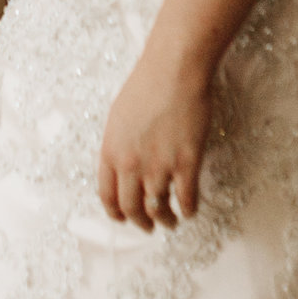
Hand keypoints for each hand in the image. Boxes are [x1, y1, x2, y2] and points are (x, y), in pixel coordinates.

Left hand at [97, 53, 211, 230]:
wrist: (173, 71)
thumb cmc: (145, 86)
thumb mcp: (118, 118)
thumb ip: (118, 146)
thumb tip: (122, 167)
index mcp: (111, 152)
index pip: (108, 196)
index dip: (116, 213)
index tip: (123, 218)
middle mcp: (131, 165)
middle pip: (132, 208)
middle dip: (141, 222)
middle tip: (148, 227)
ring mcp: (159, 165)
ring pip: (159, 208)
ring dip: (165, 220)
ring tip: (171, 221)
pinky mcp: (186, 162)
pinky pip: (186, 198)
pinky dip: (188, 209)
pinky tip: (189, 210)